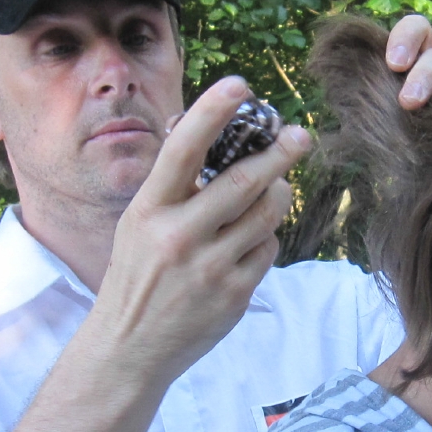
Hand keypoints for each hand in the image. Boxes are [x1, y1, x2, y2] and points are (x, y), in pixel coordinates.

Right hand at [91, 77, 310, 383]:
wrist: (130, 346)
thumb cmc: (138, 274)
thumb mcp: (139, 223)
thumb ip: (173, 185)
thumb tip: (209, 129)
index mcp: (150, 210)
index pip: (184, 149)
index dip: (213, 111)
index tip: (240, 84)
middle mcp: (178, 236)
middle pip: (243, 181)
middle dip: (279, 153)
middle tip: (301, 134)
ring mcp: (209, 268)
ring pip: (266, 215)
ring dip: (279, 194)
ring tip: (277, 188)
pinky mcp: (234, 294)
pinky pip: (267, 250)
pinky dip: (266, 238)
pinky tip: (250, 240)